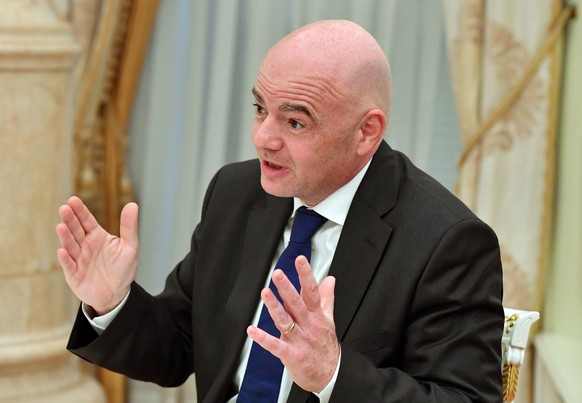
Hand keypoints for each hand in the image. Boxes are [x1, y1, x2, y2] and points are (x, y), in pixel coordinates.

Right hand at [55, 196, 138, 314]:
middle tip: (64, 208)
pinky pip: (69, 266)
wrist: (117, 294)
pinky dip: (66, 259)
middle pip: (76, 230)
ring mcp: (78, 259)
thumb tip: (132, 204)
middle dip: (70, 220)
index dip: (80, 211)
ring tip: (61, 226)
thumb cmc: (123, 269)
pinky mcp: (74, 275)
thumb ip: (129, 227)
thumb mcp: (130, 246)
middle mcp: (85, 246)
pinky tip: (63, 251)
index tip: (73, 200)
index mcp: (97, 236)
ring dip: (65, 237)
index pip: (87, 221)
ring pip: (70, 246)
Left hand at [247, 256, 339, 392]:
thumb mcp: (329, 319)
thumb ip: (327, 297)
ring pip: (285, 320)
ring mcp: (299, 340)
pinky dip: (263, 338)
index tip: (300, 260)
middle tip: (277, 274)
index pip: (311, 291)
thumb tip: (330, 279)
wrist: (330, 375)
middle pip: (297, 303)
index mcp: (316, 315)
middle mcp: (307, 325)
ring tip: (265, 293)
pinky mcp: (291, 355)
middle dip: (287, 288)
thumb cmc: (326, 346)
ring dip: (274, 307)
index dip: (306, 275)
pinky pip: (275, 346)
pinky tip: (252, 331)